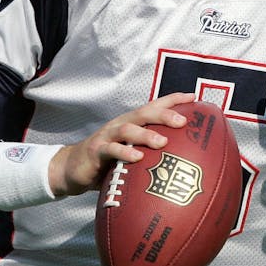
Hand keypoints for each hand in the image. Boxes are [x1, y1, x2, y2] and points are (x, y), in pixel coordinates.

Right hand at [47, 92, 196, 196]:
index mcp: (132, 123)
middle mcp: (121, 124)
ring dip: (146, 135)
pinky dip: (125, 153)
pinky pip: (111, 150)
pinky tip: (138, 158)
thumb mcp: (132, 154)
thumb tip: (183, 163)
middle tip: (183, 121)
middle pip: (144, 113)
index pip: (154, 106)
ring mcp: (107, 136)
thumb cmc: (109, 161)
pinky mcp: (96, 150)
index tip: (193, 97)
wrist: (72, 168)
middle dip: (164, 114)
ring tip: (163, 142)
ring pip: (128, 129)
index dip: (173, 100)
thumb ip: (151, 153)